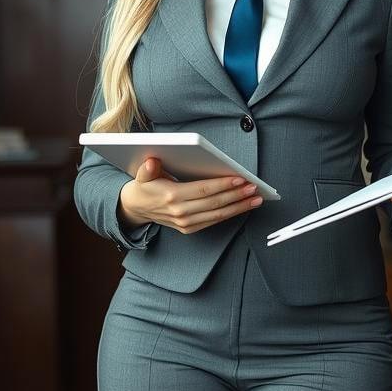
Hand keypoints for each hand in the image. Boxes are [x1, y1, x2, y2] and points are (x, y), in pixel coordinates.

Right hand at [118, 157, 263, 234]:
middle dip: (237, 196)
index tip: (240, 179)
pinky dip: (230, 214)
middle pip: (214, 203)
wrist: (136, 208)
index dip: (223, 185)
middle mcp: (180, 212)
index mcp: (171, 196)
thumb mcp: (141, 174)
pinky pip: (213, 221)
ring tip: (255, 199)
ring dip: (238, 207)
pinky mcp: (189, 228)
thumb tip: (152, 162)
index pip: (203, 190)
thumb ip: (147, 168)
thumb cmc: (144, 186)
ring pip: (217, 214)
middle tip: (254, 188)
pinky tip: (242, 207)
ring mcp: (185, 223)